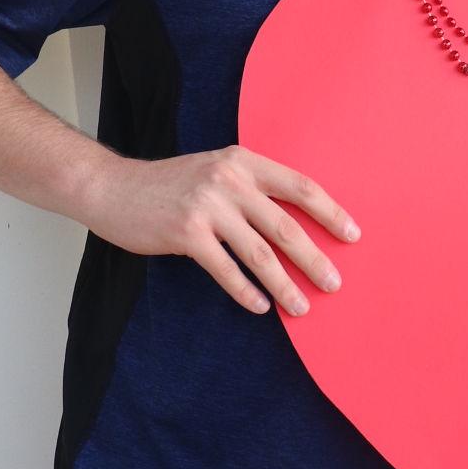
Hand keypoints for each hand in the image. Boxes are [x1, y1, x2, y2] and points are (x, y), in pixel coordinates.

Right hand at [83, 146, 357, 315]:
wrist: (114, 188)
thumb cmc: (172, 184)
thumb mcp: (217, 170)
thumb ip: (252, 187)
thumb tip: (296, 222)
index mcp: (244, 162)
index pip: (300, 187)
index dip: (330, 212)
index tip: (352, 235)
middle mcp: (230, 181)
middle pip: (286, 226)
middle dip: (314, 258)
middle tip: (334, 283)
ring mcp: (207, 207)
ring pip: (259, 253)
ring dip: (284, 284)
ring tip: (302, 306)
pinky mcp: (185, 234)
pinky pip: (225, 270)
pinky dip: (246, 291)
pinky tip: (260, 307)